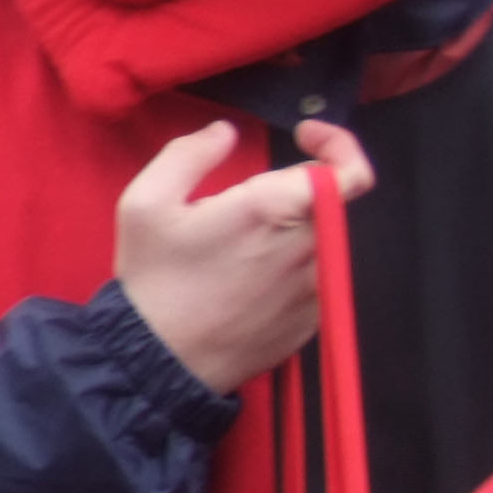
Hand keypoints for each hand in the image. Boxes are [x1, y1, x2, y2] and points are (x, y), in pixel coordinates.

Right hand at [115, 119, 375, 393]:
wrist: (160, 360)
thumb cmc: (154, 278)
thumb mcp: (144, 204)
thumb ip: (188, 154)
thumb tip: (225, 132)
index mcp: (272, 211)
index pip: (348, 172)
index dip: (340, 145)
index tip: (306, 136)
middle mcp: (307, 248)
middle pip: (333, 203)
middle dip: (298, 189)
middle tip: (251, 197)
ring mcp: (315, 289)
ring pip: (324, 239)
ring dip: (295, 228)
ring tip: (246, 241)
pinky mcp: (313, 320)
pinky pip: (318, 276)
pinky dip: (294, 264)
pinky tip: (250, 278)